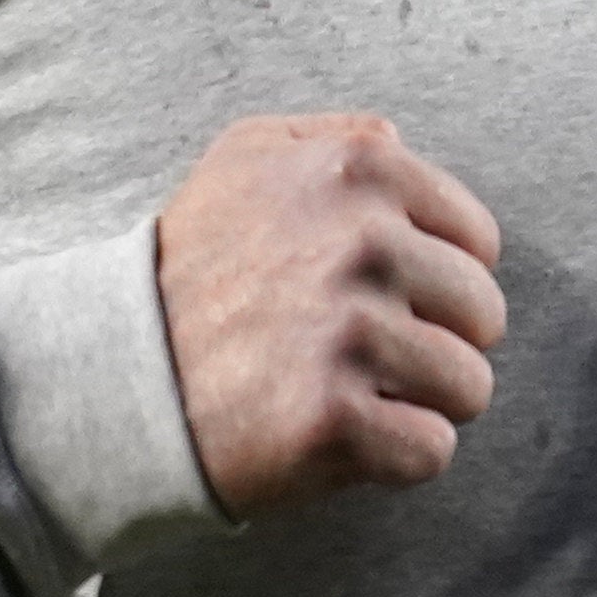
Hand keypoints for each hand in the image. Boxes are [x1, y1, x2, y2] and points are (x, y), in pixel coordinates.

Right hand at [154, 115, 506, 519]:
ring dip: (420, 403)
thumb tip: (404, 147)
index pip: (480, 243)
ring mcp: (349, 331)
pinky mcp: (333, 417)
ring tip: (351, 394)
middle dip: (437, 343)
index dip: (438, 282)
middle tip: (364, 356)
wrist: (112, 370)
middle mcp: (362, 241)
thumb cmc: (191, 267)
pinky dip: (395, 458)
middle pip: (483, 317)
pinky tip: (341, 437)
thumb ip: (338, 138)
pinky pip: (432, 451)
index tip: (384, 301)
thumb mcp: (247, 156)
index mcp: (359, 169)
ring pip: (470, 387)